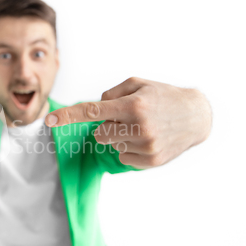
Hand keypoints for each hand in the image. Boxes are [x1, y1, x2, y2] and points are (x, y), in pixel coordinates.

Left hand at [45, 77, 211, 168]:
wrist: (196, 116)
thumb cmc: (162, 95)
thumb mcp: (138, 83)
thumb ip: (111, 93)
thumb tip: (94, 109)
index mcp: (133, 105)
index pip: (93, 111)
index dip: (68, 116)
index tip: (49, 121)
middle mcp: (139, 127)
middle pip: (99, 133)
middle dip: (106, 126)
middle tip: (126, 118)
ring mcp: (146, 147)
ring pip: (110, 145)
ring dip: (119, 137)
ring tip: (140, 127)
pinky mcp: (151, 161)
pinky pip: (122, 157)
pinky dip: (129, 148)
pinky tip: (146, 139)